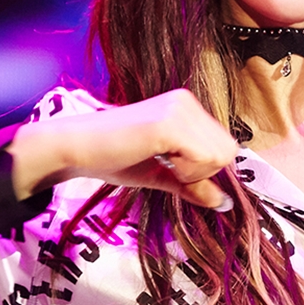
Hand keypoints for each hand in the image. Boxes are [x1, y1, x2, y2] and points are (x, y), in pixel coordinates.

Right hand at [11, 89, 239, 209]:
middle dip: (201, 172)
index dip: (204, 170)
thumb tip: (223, 203)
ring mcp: (179, 108)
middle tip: (165, 165)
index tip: (172, 168)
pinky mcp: (169, 122)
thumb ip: (192, 185)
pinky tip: (156, 158)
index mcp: (187, 107)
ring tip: (158, 159)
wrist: (76, 148)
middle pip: (227, 152)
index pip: (225, 147)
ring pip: (219, 156)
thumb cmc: (111, 158)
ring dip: (191, 171)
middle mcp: (187, 101)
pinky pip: (202, 158)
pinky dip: (184, 171)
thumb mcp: (161, 174)